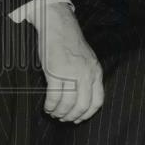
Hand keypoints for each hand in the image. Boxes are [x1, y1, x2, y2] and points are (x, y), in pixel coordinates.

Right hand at [30, 1, 103, 123]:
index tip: (78, 119)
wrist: (59, 25)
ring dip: (59, 113)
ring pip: (67, 104)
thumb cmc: (70, 43)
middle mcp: (86, 73)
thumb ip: (88, 75)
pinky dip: (50, 106)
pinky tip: (47, 106)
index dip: (87, 114)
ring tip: (53, 112)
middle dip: (71, 117)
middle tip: (63, 118)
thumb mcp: (87, 59)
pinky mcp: (56, 72)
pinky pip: (54, 97)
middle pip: (82, 106)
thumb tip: (82, 97)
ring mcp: (72, 73)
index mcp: (96, 71)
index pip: (98, 101)